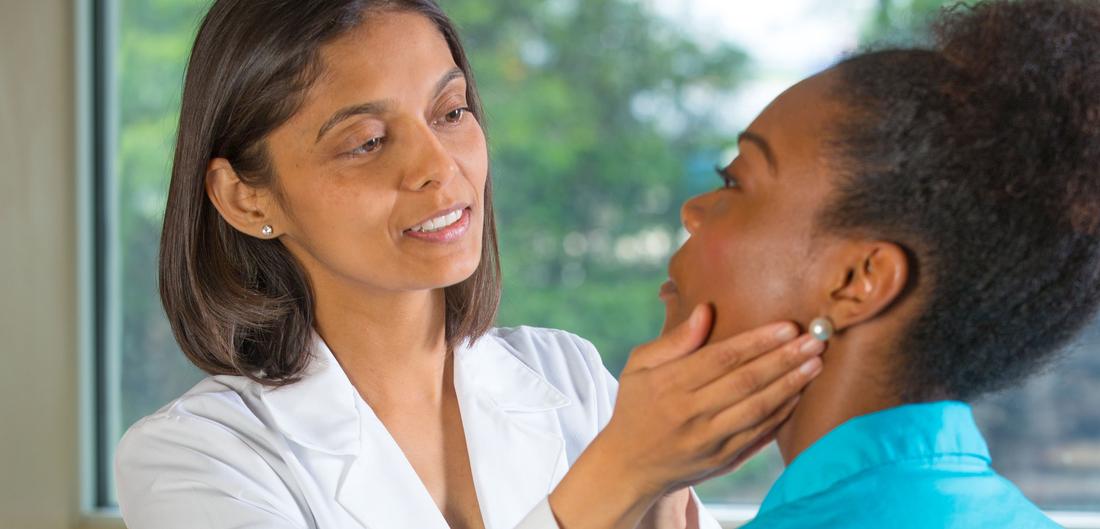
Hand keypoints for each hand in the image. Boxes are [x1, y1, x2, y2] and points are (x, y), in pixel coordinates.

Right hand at [549, 304, 823, 528]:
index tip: (787, 326)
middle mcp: (691, 414)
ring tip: (815, 363)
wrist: (628, 467)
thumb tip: (706, 310)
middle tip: (815, 339)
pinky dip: (782, 414)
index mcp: (669, 385)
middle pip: (746, 382)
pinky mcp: (723, 461)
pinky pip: (759, 435)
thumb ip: (674, 340)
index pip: (721, 358)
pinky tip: (799, 394)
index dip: (757, 342)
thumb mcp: (639, 367)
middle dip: (785, 359)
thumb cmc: (635, 407)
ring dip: (791, 385)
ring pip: (758, 409)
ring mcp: (709, 441)